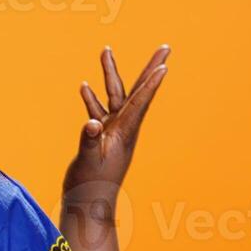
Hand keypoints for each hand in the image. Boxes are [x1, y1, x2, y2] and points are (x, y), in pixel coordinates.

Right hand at [62, 45, 169, 216]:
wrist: (88, 204)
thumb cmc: (90, 185)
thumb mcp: (88, 162)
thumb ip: (89, 141)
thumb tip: (91, 123)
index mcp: (124, 132)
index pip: (141, 102)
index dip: (151, 83)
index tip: (164, 65)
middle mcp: (123, 128)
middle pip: (139, 91)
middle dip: (150, 68)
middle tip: (166, 47)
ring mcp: (113, 132)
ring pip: (115, 96)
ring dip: (110, 74)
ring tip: (105, 51)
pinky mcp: (101, 137)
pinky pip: (99, 111)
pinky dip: (92, 98)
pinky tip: (84, 87)